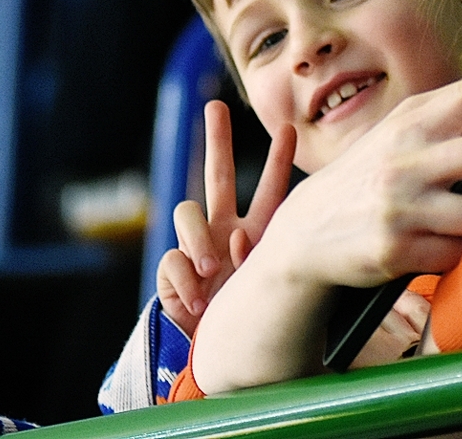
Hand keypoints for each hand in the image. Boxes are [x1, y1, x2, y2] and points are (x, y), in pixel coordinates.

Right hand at [156, 100, 295, 333]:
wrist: (220, 355)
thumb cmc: (255, 319)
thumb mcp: (272, 287)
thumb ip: (262, 262)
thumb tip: (238, 241)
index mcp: (258, 233)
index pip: (271, 190)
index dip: (278, 161)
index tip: (289, 128)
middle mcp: (225, 231)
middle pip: (217, 176)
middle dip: (217, 140)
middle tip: (215, 106)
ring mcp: (196, 248)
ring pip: (187, 211)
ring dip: (198, 240)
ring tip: (211, 270)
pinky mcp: (171, 272)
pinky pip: (172, 261)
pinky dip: (184, 281)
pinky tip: (199, 299)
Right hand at [188, 40, 461, 393]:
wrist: (304, 233)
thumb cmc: (370, 175)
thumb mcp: (401, 135)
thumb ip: (451, 120)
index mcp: (411, 125)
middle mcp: (405, 161)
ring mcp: (401, 207)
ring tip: (461, 216)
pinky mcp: (396, 250)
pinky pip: (459, 253)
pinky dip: (457, 250)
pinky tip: (430, 243)